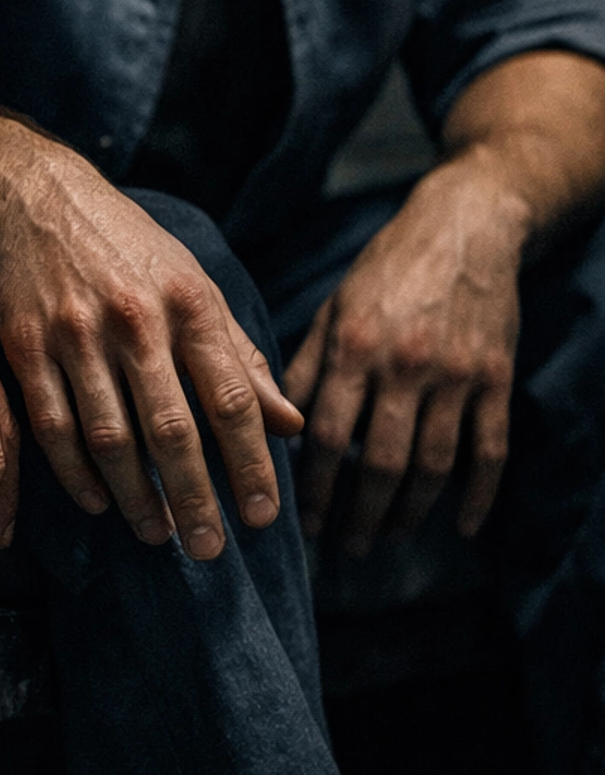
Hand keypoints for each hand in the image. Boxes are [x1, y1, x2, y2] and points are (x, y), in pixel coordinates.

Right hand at [0, 137, 300, 558]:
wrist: (36, 195)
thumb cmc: (127, 247)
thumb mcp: (193, 283)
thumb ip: (239, 355)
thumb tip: (290, 424)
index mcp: (189, 302)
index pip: (232, 400)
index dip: (249, 466)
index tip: (261, 518)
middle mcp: (135, 318)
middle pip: (172, 430)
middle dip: (195, 499)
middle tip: (209, 550)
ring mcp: (76, 333)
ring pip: (110, 437)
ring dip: (136, 497)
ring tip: (157, 534)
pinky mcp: (25, 345)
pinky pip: (53, 426)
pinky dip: (76, 475)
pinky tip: (99, 502)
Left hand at [286, 158, 524, 555]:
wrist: (466, 227)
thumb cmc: (387, 267)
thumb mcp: (335, 306)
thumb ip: (307, 365)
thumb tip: (278, 425)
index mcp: (357, 347)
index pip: (330, 436)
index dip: (316, 488)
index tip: (304, 522)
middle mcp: (406, 366)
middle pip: (382, 463)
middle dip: (360, 514)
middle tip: (346, 547)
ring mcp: (457, 376)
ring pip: (434, 465)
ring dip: (409, 513)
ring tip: (387, 537)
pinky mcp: (496, 379)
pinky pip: (490, 450)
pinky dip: (478, 495)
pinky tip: (461, 526)